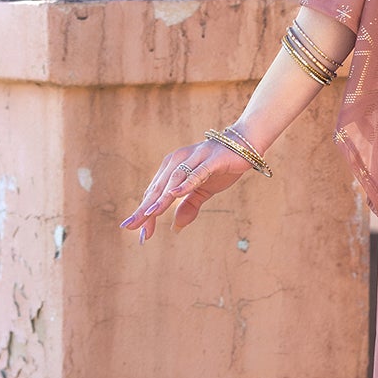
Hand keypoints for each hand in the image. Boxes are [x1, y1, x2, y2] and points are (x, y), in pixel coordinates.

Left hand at [120, 139, 247, 240]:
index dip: (146, 212)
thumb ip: (189, 206)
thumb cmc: (222, 166)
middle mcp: (178, 160)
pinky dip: (185, 183)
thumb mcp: (203, 190)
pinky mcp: (211, 159)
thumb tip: (175, 227)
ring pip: (174, 180)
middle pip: (158, 188)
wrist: (245, 144)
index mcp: (173, 167)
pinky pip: (196, 172)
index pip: (154, 193)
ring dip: (161, 198)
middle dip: (145, 209)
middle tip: (132, 226)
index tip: (140, 233)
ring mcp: (195, 158)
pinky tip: (175, 194)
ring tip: (149, 214)